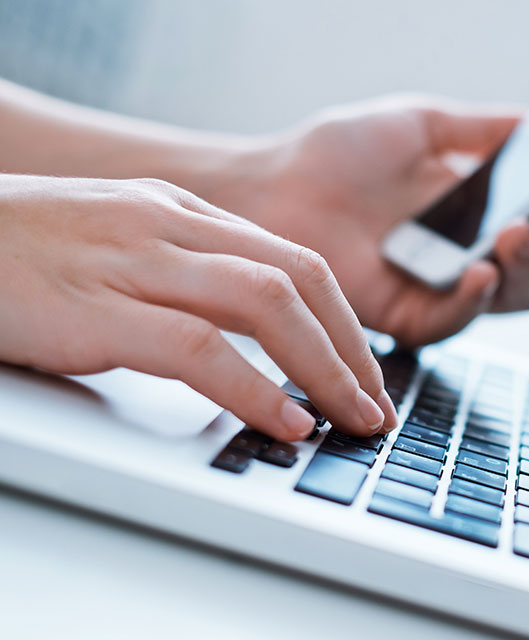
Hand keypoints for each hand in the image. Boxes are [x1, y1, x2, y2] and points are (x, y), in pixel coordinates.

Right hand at [0, 175, 395, 439]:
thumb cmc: (22, 253)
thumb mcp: (120, 245)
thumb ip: (184, 274)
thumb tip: (251, 337)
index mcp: (181, 212)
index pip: (294, 261)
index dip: (345, 322)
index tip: (367, 370)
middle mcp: (168, 226)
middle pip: (299, 279)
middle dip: (353, 348)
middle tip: (376, 404)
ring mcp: (132, 262)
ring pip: (267, 304)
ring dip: (326, 368)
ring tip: (352, 418)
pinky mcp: (93, 310)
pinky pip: (200, 348)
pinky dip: (256, 389)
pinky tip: (286, 421)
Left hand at [202, 96, 528, 346]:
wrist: (272, 188)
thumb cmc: (336, 154)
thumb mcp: (424, 124)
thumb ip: (492, 130)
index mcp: (478, 207)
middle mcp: (469, 252)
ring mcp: (442, 288)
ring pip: (516, 296)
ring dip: (527, 265)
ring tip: (516, 229)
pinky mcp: (409, 320)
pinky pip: (459, 321)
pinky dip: (477, 299)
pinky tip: (480, 269)